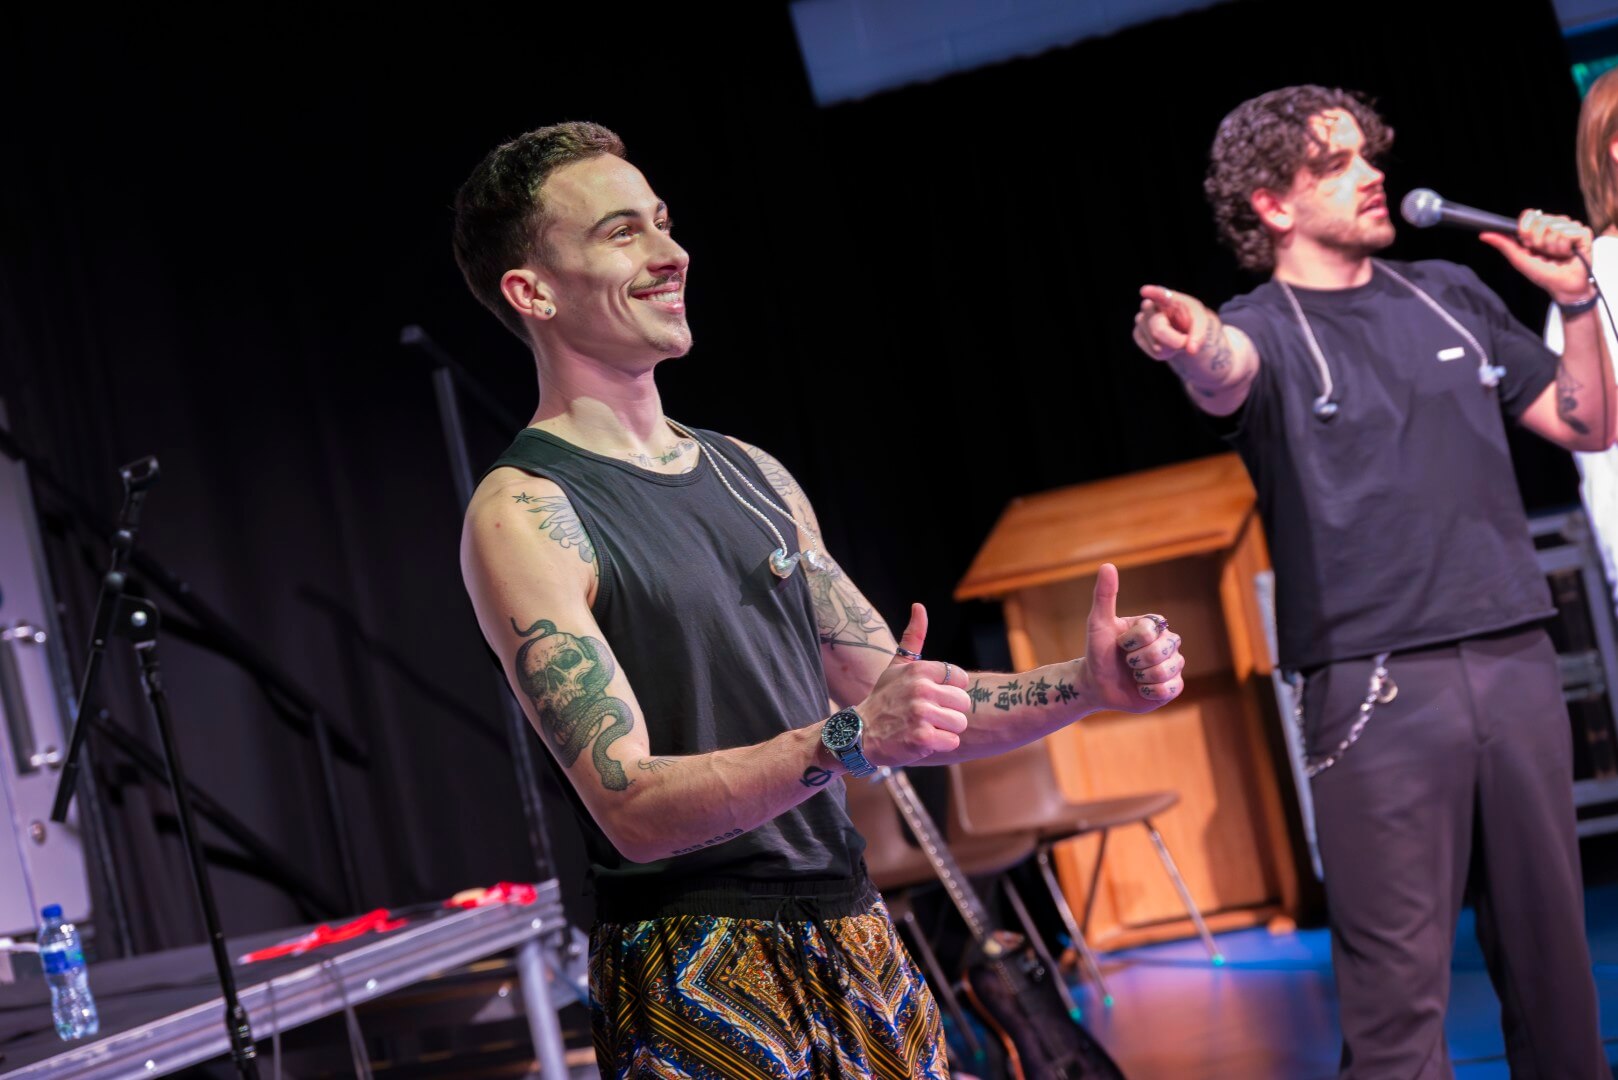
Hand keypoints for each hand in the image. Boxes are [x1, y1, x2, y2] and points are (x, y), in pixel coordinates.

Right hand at [853, 604, 970, 766]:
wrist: (859, 734)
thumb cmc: (883, 699)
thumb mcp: (896, 666)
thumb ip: (913, 637)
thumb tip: (919, 606)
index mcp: (919, 670)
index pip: (959, 679)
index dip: (948, 691)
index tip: (931, 697)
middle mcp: (921, 689)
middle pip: (963, 703)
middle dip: (949, 712)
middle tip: (926, 716)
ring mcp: (921, 714)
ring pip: (960, 723)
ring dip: (945, 730)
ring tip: (923, 728)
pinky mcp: (921, 738)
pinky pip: (952, 741)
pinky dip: (940, 745)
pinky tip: (921, 741)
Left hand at [1076, 563, 1185, 712]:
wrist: (1097, 684)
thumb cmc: (1098, 651)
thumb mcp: (1098, 623)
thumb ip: (1105, 595)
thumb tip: (1107, 565)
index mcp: (1154, 625)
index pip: (1149, 631)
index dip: (1129, 641)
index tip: (1119, 644)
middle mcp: (1168, 642)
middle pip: (1160, 651)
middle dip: (1135, 660)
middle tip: (1126, 662)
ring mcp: (1173, 665)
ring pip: (1165, 671)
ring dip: (1141, 676)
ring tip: (1133, 675)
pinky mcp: (1173, 687)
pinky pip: (1169, 689)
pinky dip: (1150, 691)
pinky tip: (1141, 688)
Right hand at [1134, 285, 1217, 361]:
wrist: (1180, 330)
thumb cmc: (1190, 321)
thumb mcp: (1201, 323)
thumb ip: (1199, 335)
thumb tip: (1191, 351)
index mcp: (1168, 298)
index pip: (1160, 294)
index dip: (1153, 294)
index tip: (1145, 291)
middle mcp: (1150, 305)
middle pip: (1158, 329)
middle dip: (1175, 341)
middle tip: (1185, 340)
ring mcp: (1141, 319)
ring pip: (1156, 343)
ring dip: (1171, 346)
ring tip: (1175, 338)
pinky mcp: (1137, 334)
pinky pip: (1153, 351)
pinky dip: (1164, 353)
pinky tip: (1165, 344)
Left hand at [1478, 210, 1595, 304]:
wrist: (1563, 287)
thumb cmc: (1542, 274)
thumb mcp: (1520, 259)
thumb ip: (1504, 244)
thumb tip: (1483, 234)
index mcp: (1540, 228)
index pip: (1530, 215)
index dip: (1526, 229)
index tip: (1528, 245)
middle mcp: (1555, 224)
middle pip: (1541, 221)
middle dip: (1539, 242)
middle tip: (1545, 253)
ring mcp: (1570, 228)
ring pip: (1555, 227)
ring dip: (1552, 247)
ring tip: (1557, 255)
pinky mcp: (1584, 233)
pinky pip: (1569, 233)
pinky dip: (1565, 247)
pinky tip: (1568, 254)